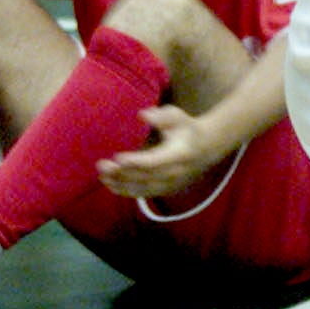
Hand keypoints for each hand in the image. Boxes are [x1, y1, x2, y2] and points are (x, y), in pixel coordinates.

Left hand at [95, 105, 225, 198]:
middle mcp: (176, 172)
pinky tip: (111, 185)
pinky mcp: (167, 189)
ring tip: (102, 177)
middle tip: (101, 166)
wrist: (208, 147)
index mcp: (179, 154)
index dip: (137, 161)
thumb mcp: (178, 117)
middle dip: (122, 173)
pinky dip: (127, 191)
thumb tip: (143, 115)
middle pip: (145, 176)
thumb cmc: (187, 128)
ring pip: (143, 189)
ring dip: (121, 184)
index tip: (118, 157)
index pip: (156, 161)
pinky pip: (145, 193)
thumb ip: (162, 116)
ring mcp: (172, 183)